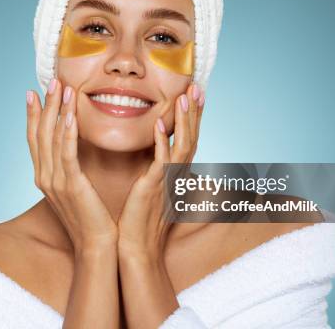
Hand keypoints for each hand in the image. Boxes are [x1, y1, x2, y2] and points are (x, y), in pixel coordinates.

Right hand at [26, 78, 117, 253]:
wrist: (95, 245)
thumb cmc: (89, 217)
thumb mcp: (74, 188)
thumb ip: (68, 168)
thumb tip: (70, 152)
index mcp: (44, 176)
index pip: (34, 139)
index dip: (33, 115)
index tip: (33, 93)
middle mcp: (44, 176)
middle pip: (40, 133)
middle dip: (45, 105)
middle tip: (50, 81)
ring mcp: (55, 181)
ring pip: (53, 138)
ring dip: (58, 111)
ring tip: (63, 88)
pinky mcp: (71, 185)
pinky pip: (68, 154)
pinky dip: (68, 133)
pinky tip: (70, 115)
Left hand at [118, 83, 204, 260]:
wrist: (137, 247)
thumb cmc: (142, 219)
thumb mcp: (153, 190)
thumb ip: (158, 171)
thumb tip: (158, 157)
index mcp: (174, 172)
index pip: (187, 138)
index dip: (192, 116)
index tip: (194, 94)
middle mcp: (175, 174)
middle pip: (191, 137)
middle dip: (194, 112)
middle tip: (197, 87)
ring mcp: (167, 180)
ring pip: (182, 145)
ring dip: (184, 120)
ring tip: (184, 97)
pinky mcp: (155, 187)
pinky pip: (162, 161)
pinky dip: (162, 142)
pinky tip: (160, 124)